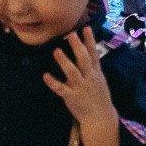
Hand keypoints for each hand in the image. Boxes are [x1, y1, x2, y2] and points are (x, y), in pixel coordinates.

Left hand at [43, 27, 117, 145]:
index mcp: (95, 72)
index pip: (93, 53)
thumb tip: (94, 49)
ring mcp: (80, 87)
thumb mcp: (100, 78)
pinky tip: (45, 75)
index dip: (90, 40)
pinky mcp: (71, 97)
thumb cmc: (98, 96)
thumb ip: (95, 64)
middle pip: (84, 60)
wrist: (100, 117)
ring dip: (64, 62)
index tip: (85, 28)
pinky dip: (53, 82)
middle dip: (77, 47)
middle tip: (71, 34)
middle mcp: (88, 78)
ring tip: (56, 51)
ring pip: (72, 73)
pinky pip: (61, 89)